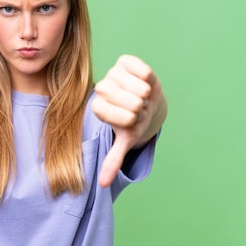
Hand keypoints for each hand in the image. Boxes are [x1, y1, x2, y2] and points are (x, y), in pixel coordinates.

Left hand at [91, 55, 163, 186]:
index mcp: (98, 107)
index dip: (127, 119)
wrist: (145, 100)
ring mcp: (113, 73)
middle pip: (126, 101)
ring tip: (143, 98)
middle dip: (139, 109)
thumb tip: (103, 184)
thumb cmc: (133, 121)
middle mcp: (102, 88)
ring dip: (146, 96)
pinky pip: (142, 69)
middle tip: (139, 109)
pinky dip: (148, 78)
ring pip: (137, 87)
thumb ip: (113, 159)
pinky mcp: (125, 61)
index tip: (132, 121)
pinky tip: (146, 82)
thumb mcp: (125, 139)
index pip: (109, 113)